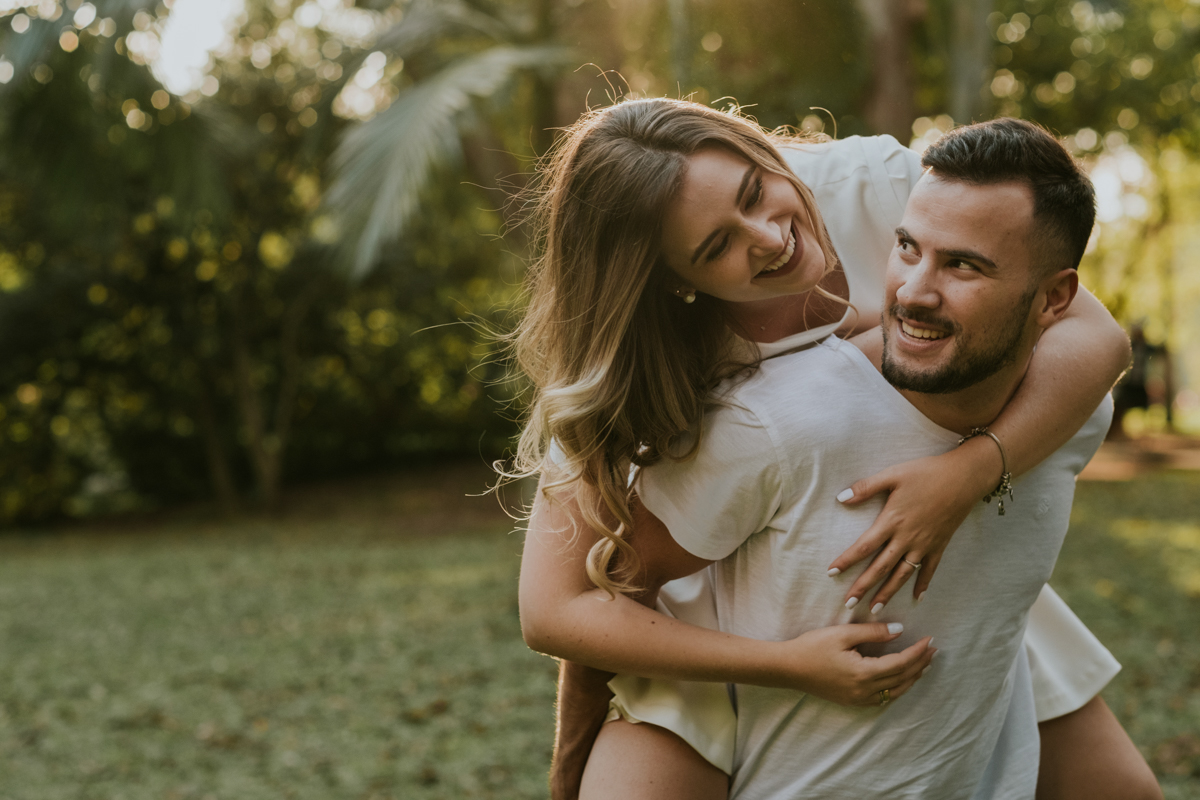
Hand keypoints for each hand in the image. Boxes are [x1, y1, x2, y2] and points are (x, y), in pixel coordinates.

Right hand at [775, 623, 935, 705]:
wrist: (788, 668)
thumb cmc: (812, 647)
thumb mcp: (842, 634)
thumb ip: (873, 633)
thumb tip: (900, 630)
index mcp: (864, 673)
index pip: (900, 663)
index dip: (917, 652)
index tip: (929, 640)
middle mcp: (864, 691)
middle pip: (902, 678)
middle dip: (920, 664)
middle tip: (933, 650)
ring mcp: (859, 699)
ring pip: (895, 691)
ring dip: (912, 678)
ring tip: (923, 664)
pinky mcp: (852, 701)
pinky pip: (883, 698)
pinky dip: (897, 687)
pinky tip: (901, 678)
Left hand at [826, 439, 1000, 612]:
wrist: (964, 478)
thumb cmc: (926, 473)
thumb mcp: (892, 475)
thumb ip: (866, 487)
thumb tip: (840, 498)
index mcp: (892, 521)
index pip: (864, 546)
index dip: (847, 560)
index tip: (831, 572)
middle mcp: (906, 538)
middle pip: (881, 568)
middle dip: (864, 587)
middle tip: (849, 604)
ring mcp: (924, 544)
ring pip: (903, 575)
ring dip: (888, 593)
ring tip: (875, 609)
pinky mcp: (940, 545)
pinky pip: (929, 570)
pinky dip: (923, 584)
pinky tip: (917, 598)